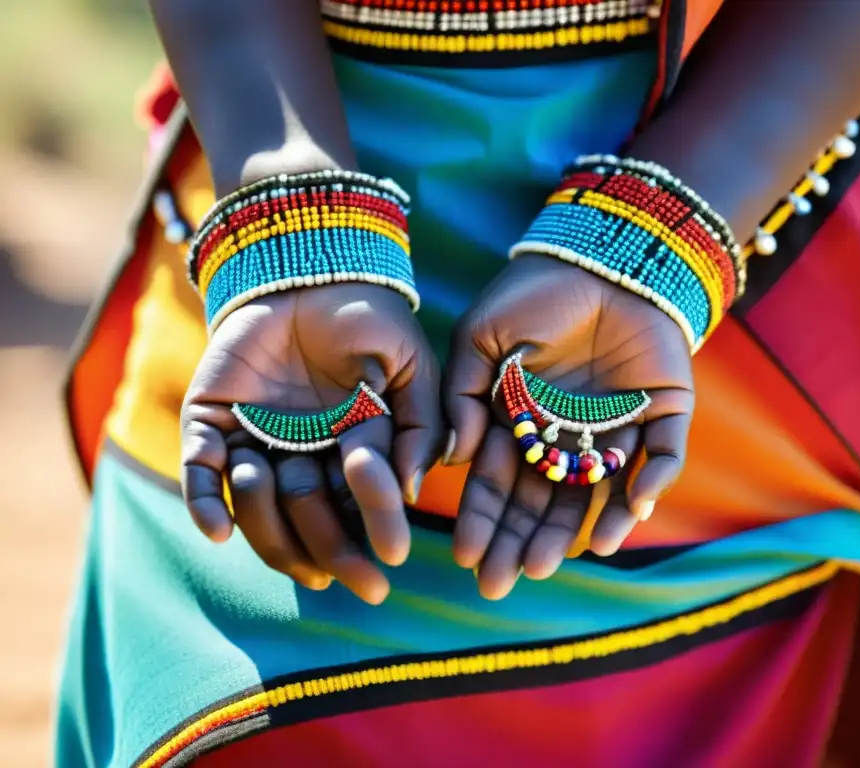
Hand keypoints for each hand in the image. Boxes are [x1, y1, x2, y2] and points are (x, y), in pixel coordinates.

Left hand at [180, 283, 441, 604]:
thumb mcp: (410, 363)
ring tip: (272, 479)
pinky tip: (217, 531)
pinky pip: (201, 472)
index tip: (393, 556)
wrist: (308, 267)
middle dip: (330, 547)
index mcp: (350, 446)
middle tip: (348, 574)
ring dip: (267, 515)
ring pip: (257, 507)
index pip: (362, 501)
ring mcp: (255, 440)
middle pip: (309, 520)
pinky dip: (204, 504)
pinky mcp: (210, 419)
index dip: (378, 528)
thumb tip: (410, 491)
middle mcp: (302, 454)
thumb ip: (419, 423)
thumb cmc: (367, 316)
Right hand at [445, 254, 694, 599]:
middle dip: (524, 539)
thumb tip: (449, 460)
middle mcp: (570, 433)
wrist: (599, 253)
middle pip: (546, 498)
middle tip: (506, 579)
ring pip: (603, 488)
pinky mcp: (663, 410)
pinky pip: (661, 454)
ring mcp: (618, 425)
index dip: (483, 518)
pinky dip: (651, 481)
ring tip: (568, 556)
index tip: (467, 555)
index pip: (500, 482)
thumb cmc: (533, 293)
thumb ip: (463, 396)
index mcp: (525, 420)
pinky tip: (632, 511)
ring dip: (587, 523)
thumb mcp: (481, 337)